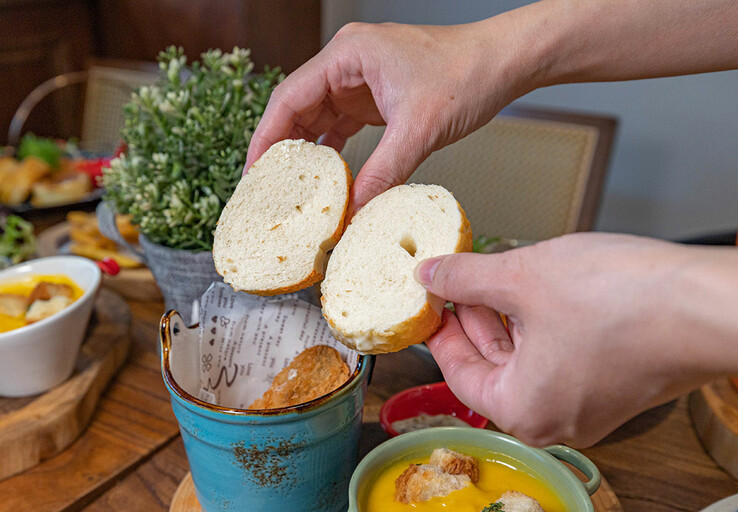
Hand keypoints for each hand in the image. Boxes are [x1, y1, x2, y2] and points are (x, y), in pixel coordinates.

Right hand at [246, 21, 528, 211]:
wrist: (504, 64)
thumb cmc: (467, 74)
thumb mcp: (420, 129)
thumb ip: (382, 172)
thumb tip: (354, 211)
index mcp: (348, 55)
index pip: (289, 97)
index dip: (266, 137)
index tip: (253, 171)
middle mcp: (348, 64)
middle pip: (297, 109)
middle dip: (282, 150)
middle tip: (267, 189)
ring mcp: (360, 81)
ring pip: (318, 120)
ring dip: (308, 155)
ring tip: (292, 190)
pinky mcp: (375, 98)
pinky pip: (341, 127)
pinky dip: (333, 153)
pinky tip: (327, 179)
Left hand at [415, 233, 737, 446]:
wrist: (710, 304)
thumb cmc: (625, 301)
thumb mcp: (522, 277)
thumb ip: (465, 278)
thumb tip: (431, 275)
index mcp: (521, 411)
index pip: (457, 372)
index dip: (439, 329)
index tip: (430, 301)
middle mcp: (554, 421)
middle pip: (492, 367)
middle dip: (473, 319)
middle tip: (457, 280)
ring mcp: (589, 407)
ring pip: (527, 360)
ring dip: (506, 318)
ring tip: (493, 277)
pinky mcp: (615, 386)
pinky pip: (560, 359)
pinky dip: (540, 327)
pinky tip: (536, 290)